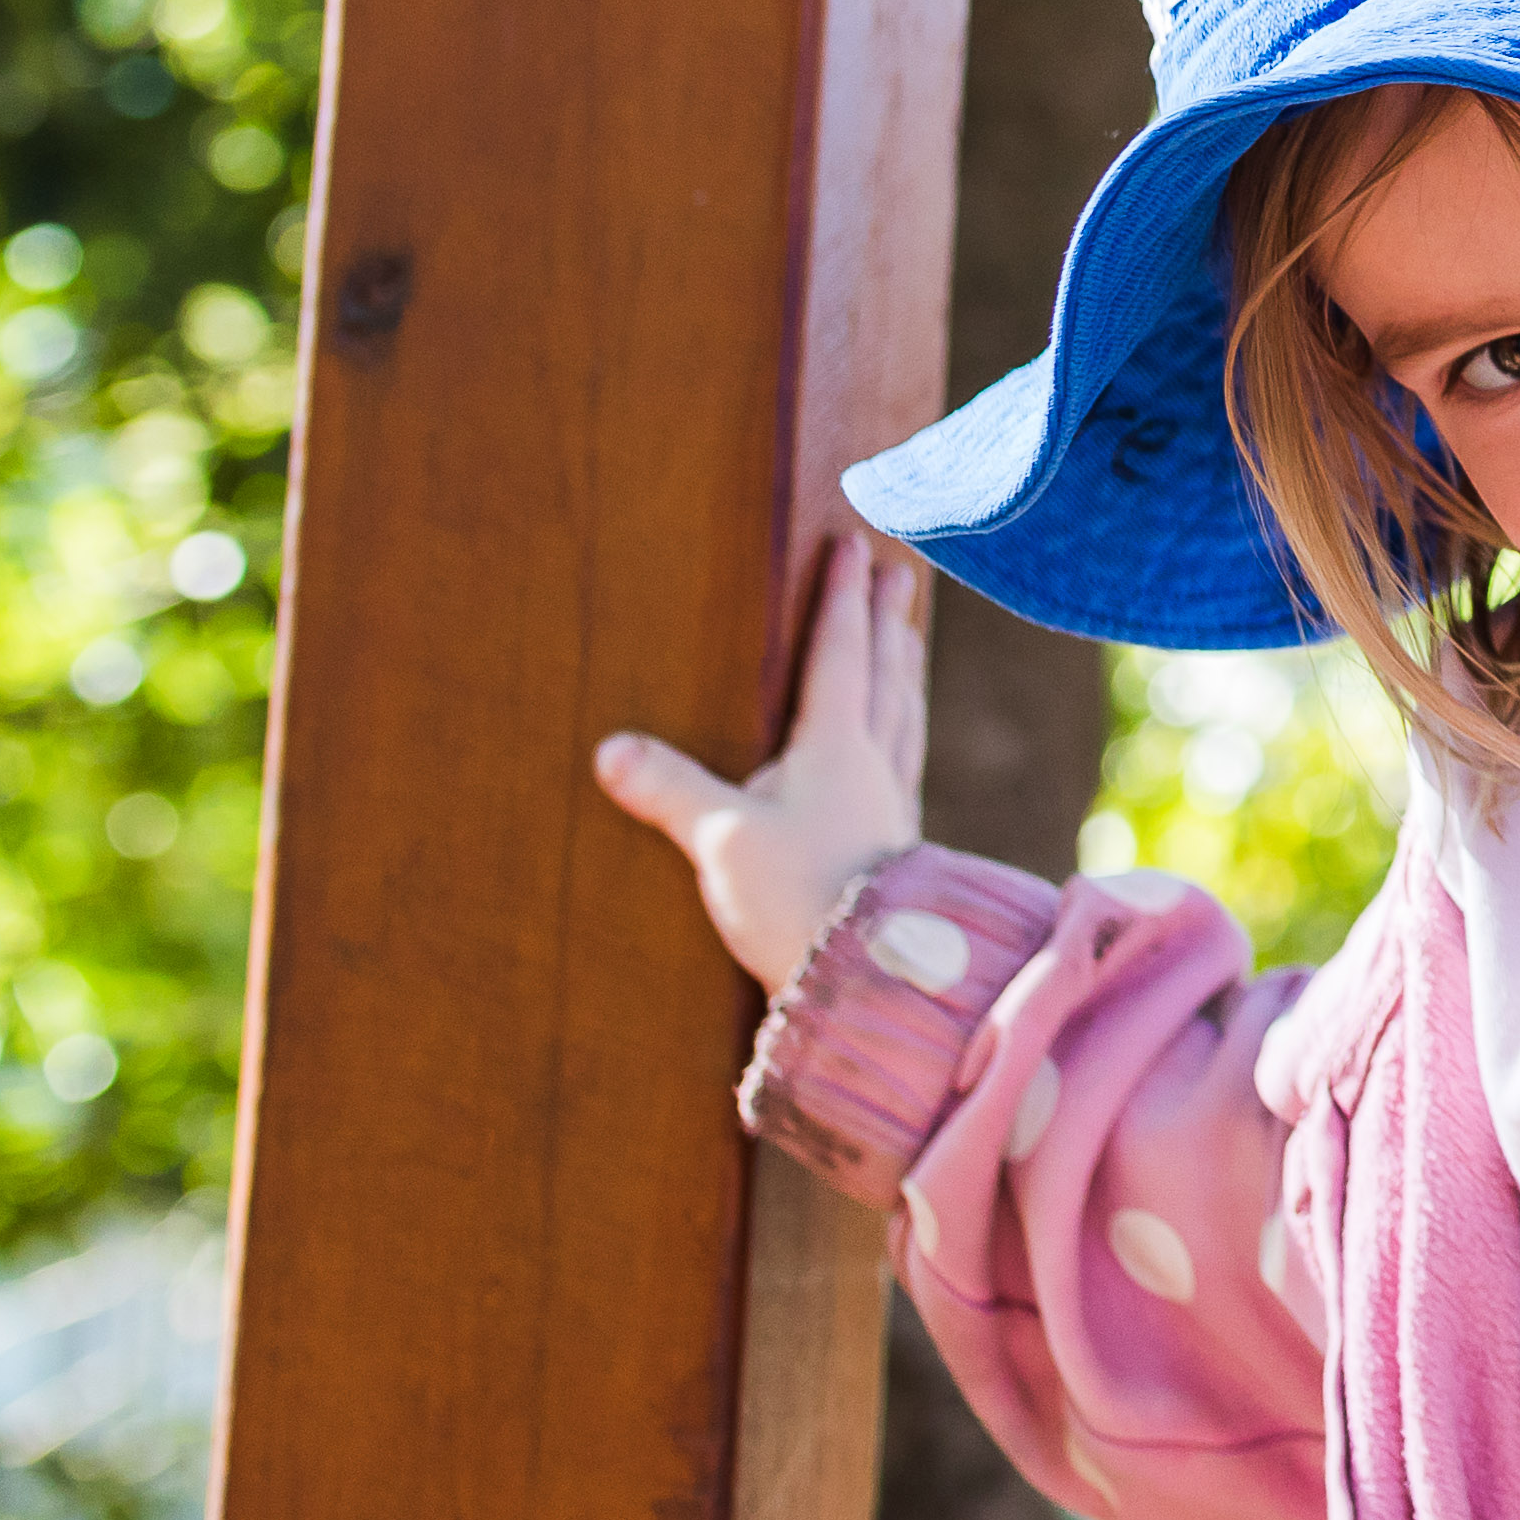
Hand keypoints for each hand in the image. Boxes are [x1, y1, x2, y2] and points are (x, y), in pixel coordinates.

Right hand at [595, 525, 930, 999]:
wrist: (866, 972)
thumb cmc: (797, 900)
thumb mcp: (720, 840)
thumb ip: (668, 789)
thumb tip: (611, 748)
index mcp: (835, 745)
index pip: (839, 653)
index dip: (843, 597)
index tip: (856, 546)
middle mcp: (873, 761)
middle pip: (885, 669)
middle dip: (887, 616)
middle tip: (900, 567)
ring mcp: (891, 800)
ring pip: (904, 710)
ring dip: (905, 663)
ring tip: (908, 633)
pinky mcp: (897, 840)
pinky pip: (906, 756)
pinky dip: (907, 725)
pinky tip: (904, 738)